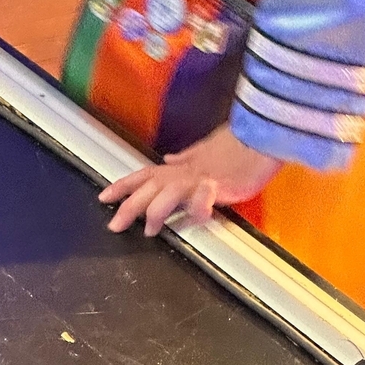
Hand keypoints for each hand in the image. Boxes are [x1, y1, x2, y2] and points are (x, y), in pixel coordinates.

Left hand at [99, 125, 279, 237]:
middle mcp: (187, 170)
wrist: (260, 134)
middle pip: (152, 185)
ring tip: (149, 230)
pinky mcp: (224, 184)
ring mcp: (204, 176)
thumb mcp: (206, 148)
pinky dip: (200, 205)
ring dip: (158, 209)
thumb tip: (168, 160)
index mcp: (182, 164)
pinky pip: (208, 194)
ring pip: (172, 190)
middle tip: (113, 224)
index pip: (146, 174)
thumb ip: (186, 157)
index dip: (124, 184)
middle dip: (130, 204)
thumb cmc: (236, 143)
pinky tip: (197, 216)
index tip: (104, 196)